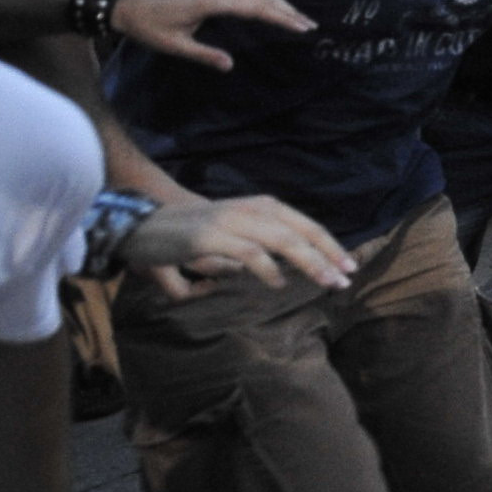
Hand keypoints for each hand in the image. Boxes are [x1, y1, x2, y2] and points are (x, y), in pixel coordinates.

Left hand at [106, 0, 315, 67]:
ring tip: (299, 17)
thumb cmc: (149, 28)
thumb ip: (203, 54)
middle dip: (287, 10)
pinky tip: (273, 9)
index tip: (301, 28)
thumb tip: (230, 65)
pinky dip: (265, 0)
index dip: (280, 17)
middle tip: (310, 25)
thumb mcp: (173, 45)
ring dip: (279, 3)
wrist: (128, 6)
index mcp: (210, 2)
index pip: (254, 8)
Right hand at [120, 194, 353, 295]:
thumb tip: (283, 269)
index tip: (349, 267)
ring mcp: (230, 221)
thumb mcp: (231, 236)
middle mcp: (249, 209)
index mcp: (259, 207)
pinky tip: (277, 283)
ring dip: (308, 263)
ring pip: (282, 240)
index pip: (305, 225)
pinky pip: (248, 252)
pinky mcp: (209, 236)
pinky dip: (267, 268)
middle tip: (346, 280)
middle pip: (300, 232)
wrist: (142, 226)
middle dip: (327, 256)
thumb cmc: (190, 235)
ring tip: (325, 283)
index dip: (330, 245)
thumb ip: (259, 246)